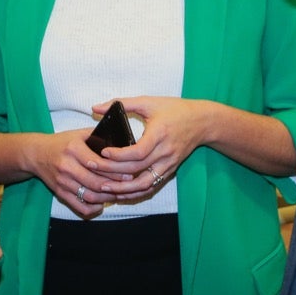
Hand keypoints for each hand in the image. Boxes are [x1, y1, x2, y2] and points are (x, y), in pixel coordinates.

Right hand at [27, 129, 133, 218]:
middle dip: (114, 186)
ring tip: (118, 195)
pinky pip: (79, 206)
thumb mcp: (78, 134)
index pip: (97, 163)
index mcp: (73, 149)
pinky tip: (101, 204)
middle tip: (128, 186)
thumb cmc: (61, 143)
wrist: (36, 154)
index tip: (128, 174)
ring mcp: (63, 181)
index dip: (114, 171)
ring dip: (106, 198)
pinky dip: (92, 208)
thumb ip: (98, 136)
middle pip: (95, 182)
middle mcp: (67, 166)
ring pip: (89, 196)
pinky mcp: (60, 193)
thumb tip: (121, 142)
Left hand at [88, 96, 207, 199]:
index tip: (102, 153)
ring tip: (104, 187)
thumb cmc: (175, 109)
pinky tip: (121, 192)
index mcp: (159, 134)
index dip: (119, 155)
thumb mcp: (149, 102)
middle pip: (137, 169)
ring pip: (144, 184)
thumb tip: (95, 107)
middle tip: (93, 169)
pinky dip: (135, 192)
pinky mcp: (169, 171)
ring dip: (123, 189)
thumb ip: (122, 103)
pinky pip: (151, 186)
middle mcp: (165, 152)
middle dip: (113, 172)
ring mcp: (168, 164)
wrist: (202, 122)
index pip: (138, 152)